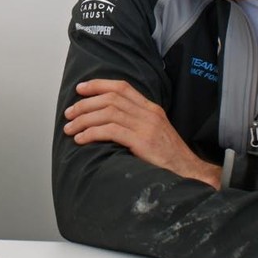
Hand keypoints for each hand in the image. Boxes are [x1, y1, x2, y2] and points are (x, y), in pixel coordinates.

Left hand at [63, 79, 220, 187]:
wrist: (188, 172)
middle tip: (69, 113)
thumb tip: (105, 118)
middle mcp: (148, 113)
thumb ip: (135, 121)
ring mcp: (146, 126)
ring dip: (84, 120)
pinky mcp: (142, 141)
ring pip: (107, 113)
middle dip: (85, 104)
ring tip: (70, 129)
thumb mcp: (153, 132)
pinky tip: (81, 139)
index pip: (121, 87)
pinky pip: (110, 131)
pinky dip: (91, 133)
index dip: (98, 85)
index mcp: (151, 108)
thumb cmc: (167, 156)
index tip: (80, 89)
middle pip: (110, 99)